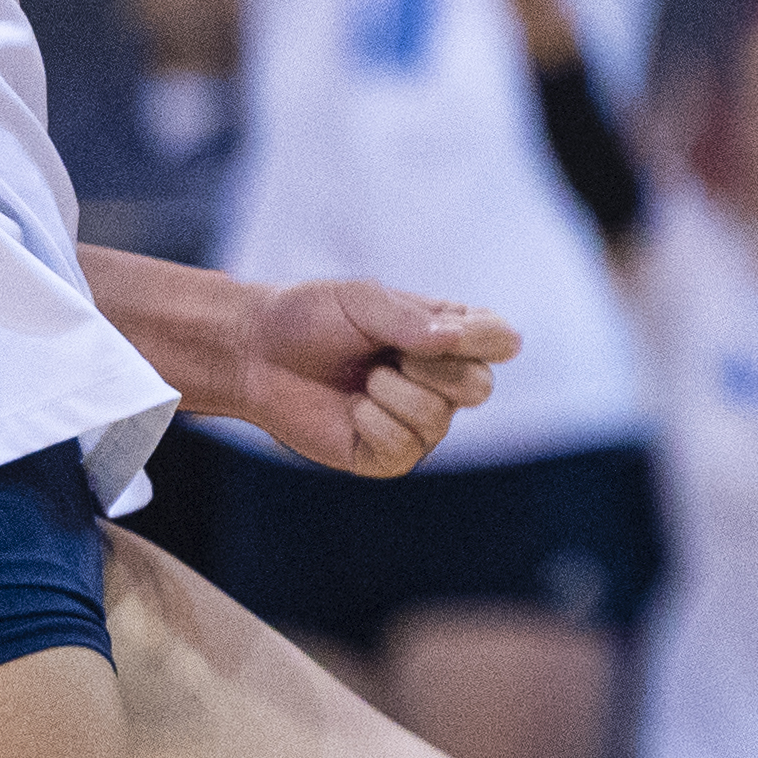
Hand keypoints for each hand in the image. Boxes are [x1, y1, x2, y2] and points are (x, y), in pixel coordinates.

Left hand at [223, 277, 518, 477]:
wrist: (255, 354)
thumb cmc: (312, 318)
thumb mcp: (364, 301)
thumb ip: (410, 320)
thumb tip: (452, 340)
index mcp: (450, 337)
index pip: (502, 342)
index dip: (481, 339)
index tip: (441, 329)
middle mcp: (442, 382)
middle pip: (480, 386)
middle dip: (433, 369)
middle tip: (391, 356)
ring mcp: (417, 423)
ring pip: (438, 419)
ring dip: (393, 393)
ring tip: (364, 380)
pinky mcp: (387, 456)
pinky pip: (403, 448)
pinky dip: (374, 423)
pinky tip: (353, 409)